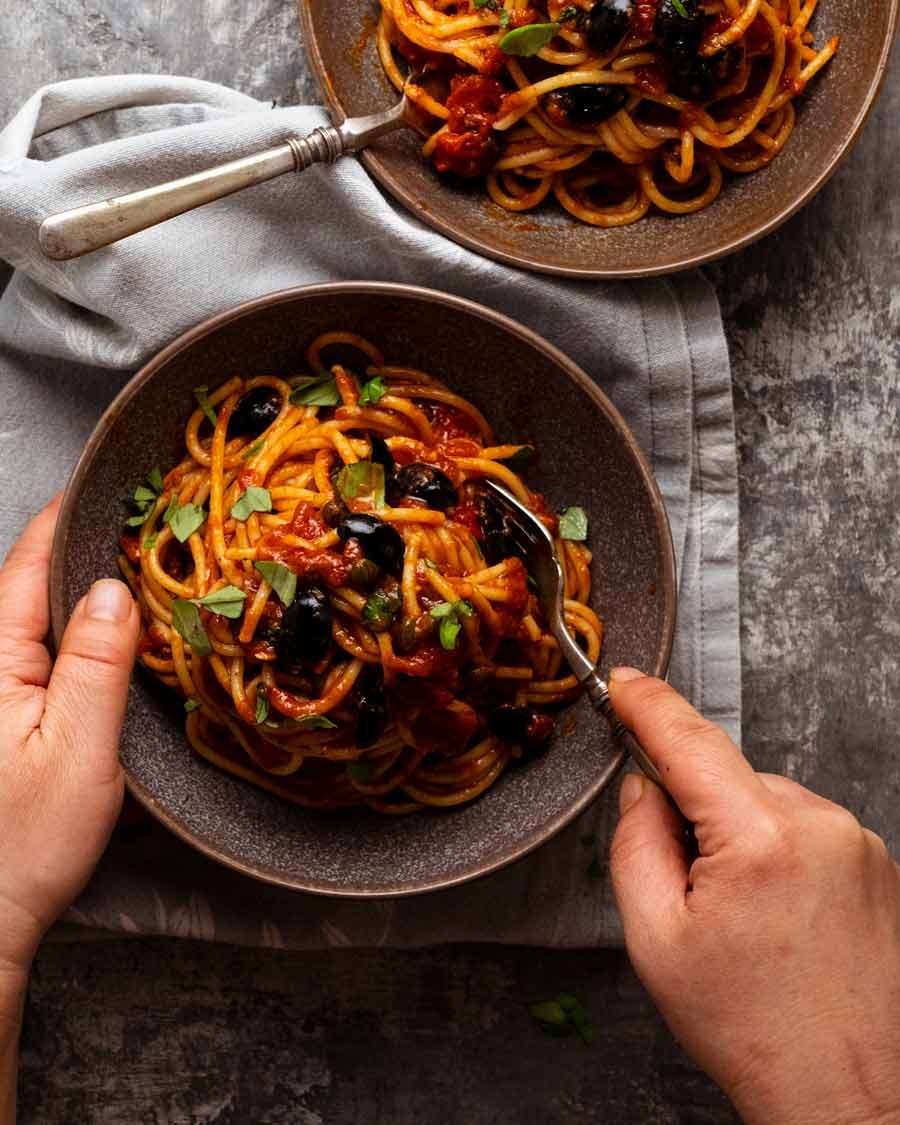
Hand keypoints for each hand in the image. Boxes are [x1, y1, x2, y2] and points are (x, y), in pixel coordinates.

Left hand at [0, 497, 138, 972]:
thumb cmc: (21, 843)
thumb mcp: (77, 750)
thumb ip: (95, 663)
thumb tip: (115, 589)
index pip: (28, 561)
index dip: (70, 515)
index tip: (113, 480)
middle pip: (34, 579)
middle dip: (86, 542)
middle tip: (147, 517)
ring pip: (41, 613)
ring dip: (87, 585)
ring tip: (140, 560)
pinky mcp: (12, 712)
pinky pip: (47, 648)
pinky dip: (83, 627)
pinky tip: (118, 629)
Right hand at [609, 668, 899, 1124]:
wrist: (848, 1095)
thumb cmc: (751, 1029)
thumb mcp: (655, 939)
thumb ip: (635, 843)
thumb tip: (644, 788)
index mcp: (760, 840)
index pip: (690, 742)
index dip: (648, 704)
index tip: (621, 682)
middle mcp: (821, 825)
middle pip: (727, 779)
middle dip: (693, 811)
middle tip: (689, 890)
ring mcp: (858, 841)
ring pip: (765, 803)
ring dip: (740, 836)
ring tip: (746, 920)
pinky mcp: (877, 860)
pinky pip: (803, 827)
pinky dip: (777, 852)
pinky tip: (780, 916)